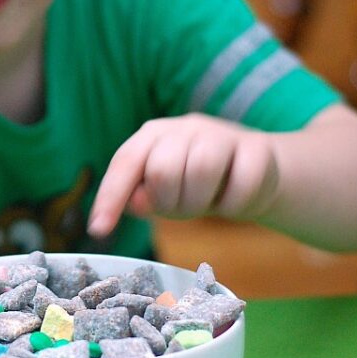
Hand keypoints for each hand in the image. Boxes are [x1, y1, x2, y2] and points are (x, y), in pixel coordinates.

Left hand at [87, 113, 279, 237]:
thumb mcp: (164, 192)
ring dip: (200, 202)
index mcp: (153, 134)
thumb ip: (143, 197)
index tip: (98, 229)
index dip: (111, 197)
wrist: (258, 172)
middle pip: (163, 169)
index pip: (126, 161)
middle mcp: (184, 127)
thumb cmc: (198, 184)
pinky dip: (234, 204)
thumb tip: (134, 202)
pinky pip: (242, 183)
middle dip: (169, 203)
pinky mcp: (257, 149)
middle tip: (182, 209)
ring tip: (206, 204)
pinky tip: (233, 200)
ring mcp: (222, 134)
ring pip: (201, 169)